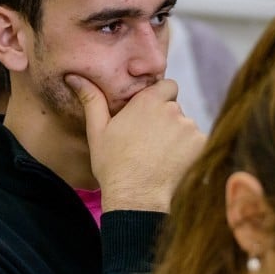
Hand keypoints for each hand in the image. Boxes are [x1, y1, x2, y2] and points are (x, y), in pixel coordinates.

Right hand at [65, 75, 205, 212]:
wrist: (136, 197)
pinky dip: (188, 149)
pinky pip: (196, 140)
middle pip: (175, 106)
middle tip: (149, 140)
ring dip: (177, 134)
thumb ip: (91, 99)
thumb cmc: (113, 165)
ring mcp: (189, 126)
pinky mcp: (200, 144)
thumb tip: (74, 76)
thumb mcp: (97, 131)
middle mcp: (171, 109)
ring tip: (158, 155)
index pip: (166, 85)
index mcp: (147, 101)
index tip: (149, 114)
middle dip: (166, 118)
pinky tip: (171, 162)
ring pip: (185, 124)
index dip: (160, 97)